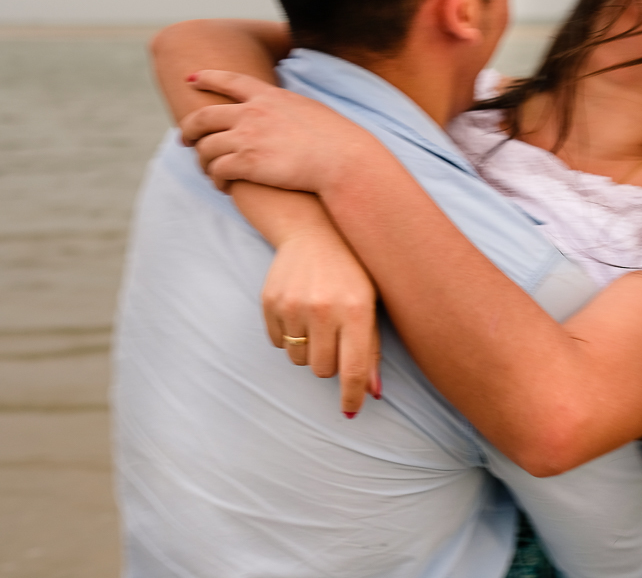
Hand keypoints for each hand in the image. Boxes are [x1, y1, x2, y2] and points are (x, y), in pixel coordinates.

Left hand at [179, 70, 377, 192]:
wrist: (343, 160)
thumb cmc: (337, 141)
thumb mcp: (310, 111)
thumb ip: (289, 109)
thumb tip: (286, 113)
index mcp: (268, 96)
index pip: (229, 81)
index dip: (207, 77)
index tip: (191, 79)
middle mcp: (252, 112)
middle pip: (204, 116)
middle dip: (189, 129)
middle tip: (185, 140)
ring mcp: (247, 136)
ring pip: (206, 148)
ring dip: (204, 162)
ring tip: (212, 173)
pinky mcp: (246, 162)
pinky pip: (217, 171)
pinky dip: (216, 180)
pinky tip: (224, 187)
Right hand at [264, 228, 381, 416]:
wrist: (314, 229)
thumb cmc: (353, 270)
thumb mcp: (371, 304)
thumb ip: (371, 349)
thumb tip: (372, 393)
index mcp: (356, 310)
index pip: (352, 369)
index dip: (351, 395)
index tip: (350, 411)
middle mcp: (323, 309)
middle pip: (321, 370)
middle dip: (329, 363)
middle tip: (336, 339)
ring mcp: (293, 305)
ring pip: (298, 359)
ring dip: (309, 349)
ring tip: (318, 320)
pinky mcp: (270, 301)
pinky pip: (278, 343)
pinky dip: (289, 335)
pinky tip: (300, 310)